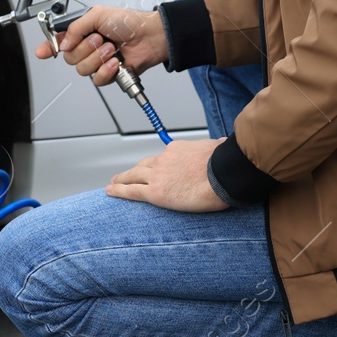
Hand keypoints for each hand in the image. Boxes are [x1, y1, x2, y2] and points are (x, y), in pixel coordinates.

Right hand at [34, 5, 167, 86]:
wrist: (150, 37)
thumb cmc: (129, 22)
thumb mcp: (98, 15)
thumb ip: (76, 27)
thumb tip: (64, 42)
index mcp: (82, 31)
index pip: (59, 41)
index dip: (48, 47)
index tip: (42, 52)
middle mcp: (87, 46)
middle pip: (70, 58)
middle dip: (85, 48)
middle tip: (100, 39)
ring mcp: (97, 61)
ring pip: (82, 69)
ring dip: (98, 58)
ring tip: (112, 48)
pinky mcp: (108, 73)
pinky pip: (97, 79)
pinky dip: (106, 70)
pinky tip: (116, 62)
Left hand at [107, 138, 228, 211]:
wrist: (223, 176)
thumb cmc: (225, 164)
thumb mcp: (219, 147)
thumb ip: (215, 147)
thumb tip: (222, 144)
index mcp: (177, 149)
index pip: (163, 157)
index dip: (159, 165)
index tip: (159, 170)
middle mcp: (164, 159)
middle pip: (144, 165)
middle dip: (134, 170)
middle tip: (125, 175)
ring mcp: (158, 175)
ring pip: (133, 176)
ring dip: (122, 179)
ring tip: (113, 183)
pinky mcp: (155, 192)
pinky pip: (132, 191)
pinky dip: (119, 191)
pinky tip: (111, 191)